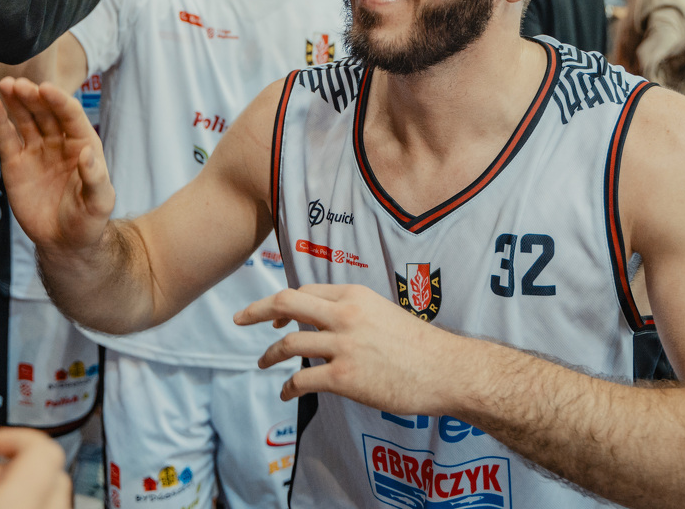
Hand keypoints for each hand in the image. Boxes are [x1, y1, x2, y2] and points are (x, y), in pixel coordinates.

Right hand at [0, 77, 113, 253]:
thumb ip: (95, 178)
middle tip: (19, 84)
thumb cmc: (88, 220)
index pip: (71, 115)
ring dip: (15, 101)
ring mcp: (36, 149)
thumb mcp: (99, 202)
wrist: (64, 241)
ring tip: (5, 86)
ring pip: (24, 118)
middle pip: (45, 111)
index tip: (46, 88)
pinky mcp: (15, 162)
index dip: (59, 100)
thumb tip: (87, 154)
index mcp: (83, 143)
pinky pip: (6, 137)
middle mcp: (59, 141)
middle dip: (33, 97)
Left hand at [235, 283, 456, 414]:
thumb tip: (330, 322)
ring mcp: (343, 345)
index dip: (283, 303)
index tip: (273, 316)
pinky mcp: (344, 376)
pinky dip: (288, 387)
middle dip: (256, 311)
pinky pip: (302, 378)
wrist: (446, 370)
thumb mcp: (384, 313)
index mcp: (355, 296)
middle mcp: (345, 315)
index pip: (306, 292)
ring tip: (262, 363)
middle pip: (286, 304)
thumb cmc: (420, 346)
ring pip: (289, 344)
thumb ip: (355, 313)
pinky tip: (287, 393)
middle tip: (239, 319)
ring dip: (270, 355)